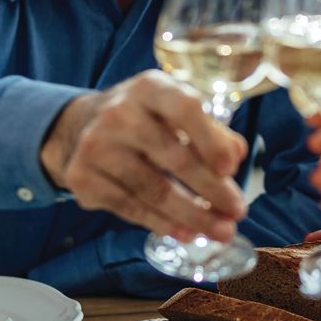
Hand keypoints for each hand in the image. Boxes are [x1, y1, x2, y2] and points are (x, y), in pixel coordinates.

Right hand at [40, 71, 247, 241]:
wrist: (82, 125)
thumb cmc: (145, 117)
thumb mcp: (176, 109)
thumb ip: (210, 129)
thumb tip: (237, 154)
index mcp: (150, 88)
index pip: (185, 109)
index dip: (210, 140)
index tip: (231, 168)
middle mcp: (119, 113)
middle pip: (174, 158)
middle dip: (213, 190)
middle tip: (238, 211)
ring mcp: (96, 146)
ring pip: (154, 190)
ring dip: (193, 216)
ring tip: (220, 230)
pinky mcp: (82, 178)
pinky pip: (131, 207)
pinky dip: (162, 223)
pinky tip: (186, 232)